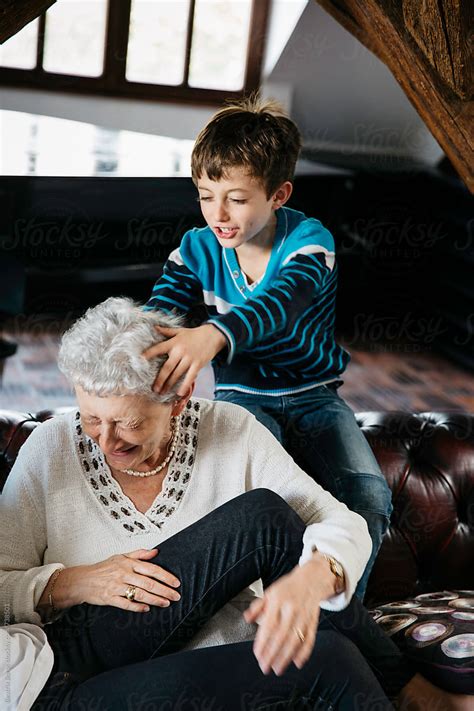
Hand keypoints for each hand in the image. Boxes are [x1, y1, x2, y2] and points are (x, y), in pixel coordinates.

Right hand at [47, 548, 181, 612]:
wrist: (82, 580)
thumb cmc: (103, 568)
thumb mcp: (121, 557)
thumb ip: (139, 554)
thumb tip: (156, 552)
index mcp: (128, 563)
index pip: (151, 569)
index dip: (165, 576)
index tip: (176, 582)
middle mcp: (123, 574)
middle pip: (148, 583)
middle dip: (164, 590)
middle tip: (176, 596)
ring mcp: (116, 586)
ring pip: (140, 594)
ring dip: (155, 599)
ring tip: (166, 603)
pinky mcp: (110, 598)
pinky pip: (126, 603)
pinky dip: (137, 607)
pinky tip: (146, 609)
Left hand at [143, 324, 226, 394]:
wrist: (212, 335)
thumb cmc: (194, 334)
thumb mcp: (179, 331)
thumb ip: (166, 331)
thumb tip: (154, 327)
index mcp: (174, 343)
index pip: (158, 349)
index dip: (148, 354)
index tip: (140, 360)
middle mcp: (180, 351)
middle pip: (167, 368)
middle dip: (159, 380)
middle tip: (154, 389)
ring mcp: (189, 359)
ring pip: (176, 374)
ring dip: (169, 385)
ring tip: (162, 392)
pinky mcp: (197, 364)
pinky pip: (190, 377)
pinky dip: (184, 386)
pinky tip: (179, 393)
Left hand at [243, 562, 325, 675]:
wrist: (312, 579)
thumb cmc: (288, 588)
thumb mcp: (270, 592)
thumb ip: (257, 606)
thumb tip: (247, 618)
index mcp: (278, 600)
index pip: (269, 625)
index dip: (263, 642)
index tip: (257, 654)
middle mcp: (291, 609)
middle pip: (282, 635)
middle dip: (272, 654)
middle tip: (264, 667)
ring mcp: (304, 616)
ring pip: (295, 640)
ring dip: (286, 657)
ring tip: (277, 669)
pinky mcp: (313, 622)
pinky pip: (310, 639)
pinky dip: (304, 653)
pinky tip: (297, 663)